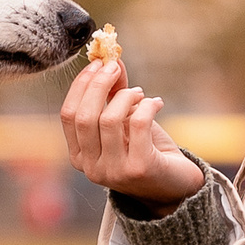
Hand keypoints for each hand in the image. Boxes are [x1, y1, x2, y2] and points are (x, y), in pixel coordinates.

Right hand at [60, 57, 203, 204]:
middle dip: (99, 85)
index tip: (98, 64)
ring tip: (141, 94)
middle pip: (84, 116)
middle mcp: (91, 168)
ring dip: (127, 97)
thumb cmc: (147, 150)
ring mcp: (114, 172)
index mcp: (80, 156)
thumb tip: (111, 58)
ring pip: (110, 119)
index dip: (81, 85)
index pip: (68, 115)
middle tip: (115, 68)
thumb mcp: (125, 122)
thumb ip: (115, 94)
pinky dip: (148, 106)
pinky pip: (138, 124)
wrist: (176, 185)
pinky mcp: (139, 169)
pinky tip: (157, 103)